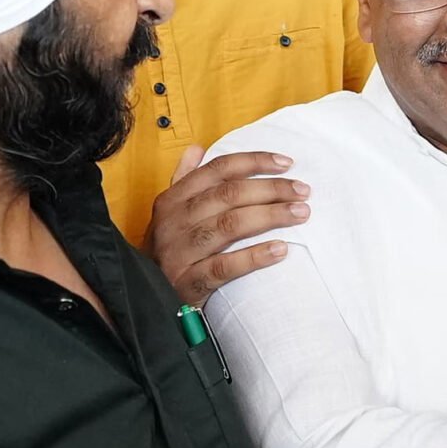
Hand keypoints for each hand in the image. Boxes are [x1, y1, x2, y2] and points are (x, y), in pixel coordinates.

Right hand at [150, 147, 306, 307]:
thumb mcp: (169, 214)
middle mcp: (174, 221)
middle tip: (303, 191)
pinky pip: (224, 267)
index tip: (286, 163)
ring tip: (300, 213)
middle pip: (229, 195)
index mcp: (173, 199)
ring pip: (229, 226)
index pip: (218, 170)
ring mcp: (179, 252)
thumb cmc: (167, 251)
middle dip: (271, 189)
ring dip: (270, 216)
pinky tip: (280, 250)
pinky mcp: (187, 282)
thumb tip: (197, 148)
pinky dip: (254, 257)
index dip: (254, 162)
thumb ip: (184, 180)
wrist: (143, 299)